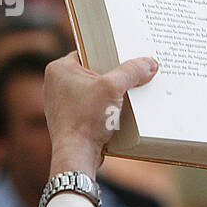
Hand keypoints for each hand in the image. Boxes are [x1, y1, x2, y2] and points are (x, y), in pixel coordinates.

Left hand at [43, 51, 158, 177]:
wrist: (77, 155)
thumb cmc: (86, 119)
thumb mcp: (113, 88)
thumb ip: (131, 71)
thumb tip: (149, 63)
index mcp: (60, 69)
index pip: (90, 52)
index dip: (110, 53)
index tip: (129, 56)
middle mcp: (57, 84)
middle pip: (95, 71)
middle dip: (115, 76)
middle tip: (135, 74)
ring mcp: (64, 103)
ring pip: (96, 91)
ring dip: (113, 94)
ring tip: (132, 93)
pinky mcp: (72, 119)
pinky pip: (94, 107)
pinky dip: (108, 109)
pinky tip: (122, 112)